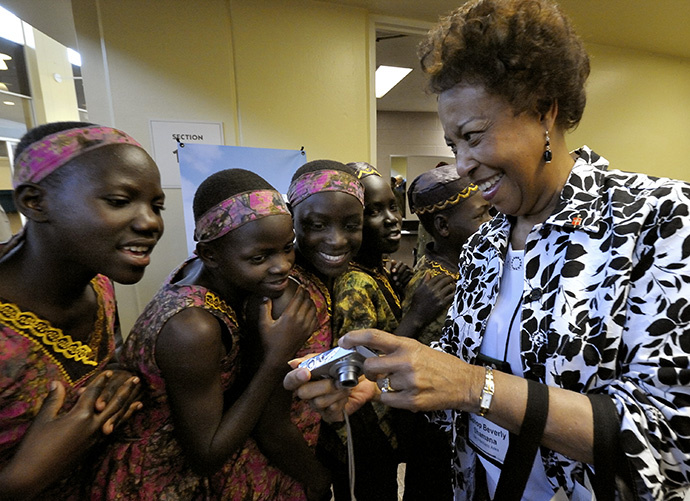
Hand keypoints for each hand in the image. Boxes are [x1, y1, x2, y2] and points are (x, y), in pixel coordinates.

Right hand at [0, 371, 141, 497]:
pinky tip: (122, 421)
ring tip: (139, 400)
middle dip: (125, 391)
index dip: (102, 380)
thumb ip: (54, 399)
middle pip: (113, 404)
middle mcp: (92, 427)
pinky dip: (120, 423)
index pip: (94, 393)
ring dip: (128, 408)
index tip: (111, 371)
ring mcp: (94, 439)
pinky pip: (111, 431)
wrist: (33, 475)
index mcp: (80, 416)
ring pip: (116, 419)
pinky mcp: (92, 448)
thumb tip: (57, 382)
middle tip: (136, 379)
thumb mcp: (43, 419)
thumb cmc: (34, 446)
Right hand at [259, 286, 316, 365]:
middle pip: (307, 301)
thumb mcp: (263, 324)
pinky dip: (314, 312)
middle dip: (306, 293)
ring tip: (307, 298)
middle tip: (304, 289)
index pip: (299, 298)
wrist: (278, 357)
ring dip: (311, 302)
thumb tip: (266, 297)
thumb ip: (264, 308)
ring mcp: (306, 327)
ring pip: (313, 309)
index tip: (301, 284)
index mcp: (289, 316)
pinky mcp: (308, 333)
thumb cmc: (269, 341)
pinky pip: (315, 318)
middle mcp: (300, 320)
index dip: (301, 289)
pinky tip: (310, 311)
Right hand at [283, 359, 377, 421]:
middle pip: (303, 393)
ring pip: (318, 402)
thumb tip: (292, 363)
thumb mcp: (328, 357)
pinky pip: (331, 411)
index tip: (306, 373)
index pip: (289, 381)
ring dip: (335, 392)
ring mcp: (318, 406)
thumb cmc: (345, 367)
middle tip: (335, 379)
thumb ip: (310, 359)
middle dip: (322, 385)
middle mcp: (308, 393)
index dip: (295, 378)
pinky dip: (341, 401)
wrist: (364, 379)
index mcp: (304, 379)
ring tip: (345, 386)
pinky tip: (346, 395)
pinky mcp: (329, 415)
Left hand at [339, 329, 474, 411]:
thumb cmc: (440, 365)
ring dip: (387, 385)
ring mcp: (409, 382)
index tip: (343, 340)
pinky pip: (387, 399)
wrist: (465, 383)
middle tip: (378, 372)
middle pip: (370, 365)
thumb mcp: (418, 349)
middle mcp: (406, 361)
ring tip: (405, 383)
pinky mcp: (412, 400)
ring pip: (380, 384)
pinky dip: (391, 398)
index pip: (375, 336)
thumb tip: (369, 354)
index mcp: (407, 345)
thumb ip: (395, 351)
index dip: (355, 337)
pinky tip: (406, 394)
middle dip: (370, 370)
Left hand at [389, 259, 412, 294]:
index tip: (392, 271)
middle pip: (405, 266)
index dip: (396, 266)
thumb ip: (392, 267)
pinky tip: (401, 285)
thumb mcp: (393, 273)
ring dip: (401, 278)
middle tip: (394, 279)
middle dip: (399, 272)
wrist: (400, 286)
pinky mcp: (413, 277)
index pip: (400, 263)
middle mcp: (407, 267)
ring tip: (396, 284)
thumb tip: (392, 261)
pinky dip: (404, 281)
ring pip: (407, 271)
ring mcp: (411, 272)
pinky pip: (410, 277)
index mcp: (402, 265)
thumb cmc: (395, 278)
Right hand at [405, 272, 454, 329]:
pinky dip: (454, 293)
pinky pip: (451, 296)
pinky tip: (455, 293)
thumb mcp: (417, 290)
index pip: (438, 277)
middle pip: (445, 281)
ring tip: (455, 285)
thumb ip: (423, 281)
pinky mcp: (442, 303)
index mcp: (426, 285)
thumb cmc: (416, 303)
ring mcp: (438, 296)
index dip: (443, 275)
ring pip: (449, 287)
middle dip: (450, 278)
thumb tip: (428, 273)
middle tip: (453, 278)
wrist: (417, 316)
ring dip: (453, 285)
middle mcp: (433, 290)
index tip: (446, 275)